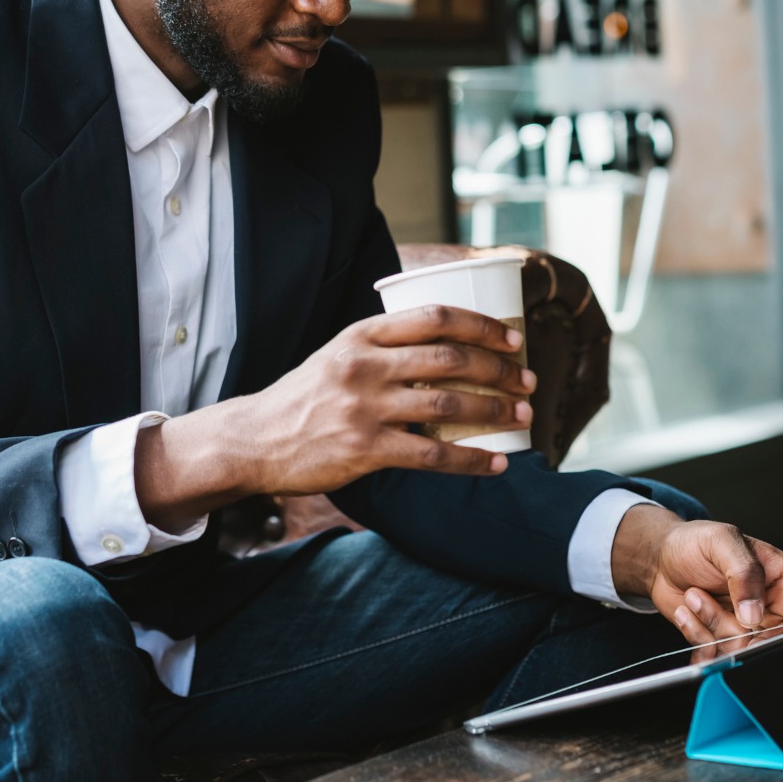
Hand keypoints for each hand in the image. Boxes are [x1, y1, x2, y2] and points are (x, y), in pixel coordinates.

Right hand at [136, 305, 534, 529]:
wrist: (255, 440)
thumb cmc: (302, 398)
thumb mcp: (336, 356)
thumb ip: (380, 348)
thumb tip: (441, 347)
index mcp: (361, 335)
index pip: (434, 317)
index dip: (482, 325)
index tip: (513, 339)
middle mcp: (364, 366)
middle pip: (450, 358)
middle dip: (499, 369)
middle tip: (528, 381)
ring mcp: (365, 408)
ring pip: (448, 404)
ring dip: (494, 411)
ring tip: (523, 417)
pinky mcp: (365, 450)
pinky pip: (432, 455)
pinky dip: (472, 460)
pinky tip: (497, 464)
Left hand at [610, 505, 782, 659]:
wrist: (661, 559)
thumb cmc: (694, 543)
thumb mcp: (722, 543)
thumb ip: (744, 573)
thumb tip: (755, 613)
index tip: (765, 630)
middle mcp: (772, 608)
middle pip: (776, 643)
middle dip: (743, 633)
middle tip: (719, 611)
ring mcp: (748, 628)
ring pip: (743, 651)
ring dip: (713, 627)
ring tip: (695, 596)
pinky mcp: (725, 640)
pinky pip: (718, 655)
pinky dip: (698, 638)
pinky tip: (687, 611)